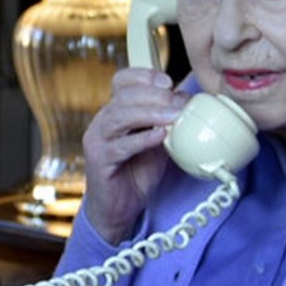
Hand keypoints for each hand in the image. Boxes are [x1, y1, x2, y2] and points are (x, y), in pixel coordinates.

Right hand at [82, 67, 186, 243]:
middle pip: (124, 96)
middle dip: (155, 96)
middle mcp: (103, 121)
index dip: (144, 76)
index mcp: (115, 111)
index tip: (168, 83)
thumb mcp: (159, 142)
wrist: (120, 208)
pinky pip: (120, 145)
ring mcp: (97, 140)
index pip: (122, 81)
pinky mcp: (99, 160)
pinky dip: (142, 139)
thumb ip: (168, 122)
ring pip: (120, 116)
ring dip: (150, 113)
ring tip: (173, 117)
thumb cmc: (137, 173)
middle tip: (179, 103)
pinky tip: (160, 136)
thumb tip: (188, 101)